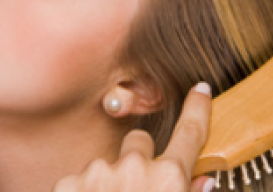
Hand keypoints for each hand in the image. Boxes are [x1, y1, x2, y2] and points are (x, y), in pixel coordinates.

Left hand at [53, 83, 214, 191]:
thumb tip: (203, 182)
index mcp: (169, 179)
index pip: (190, 133)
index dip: (198, 108)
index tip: (201, 90)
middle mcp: (135, 167)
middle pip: (140, 142)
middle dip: (140, 158)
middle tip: (138, 189)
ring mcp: (99, 172)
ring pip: (109, 161)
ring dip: (110, 178)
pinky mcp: (70, 181)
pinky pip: (83, 177)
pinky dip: (86, 191)